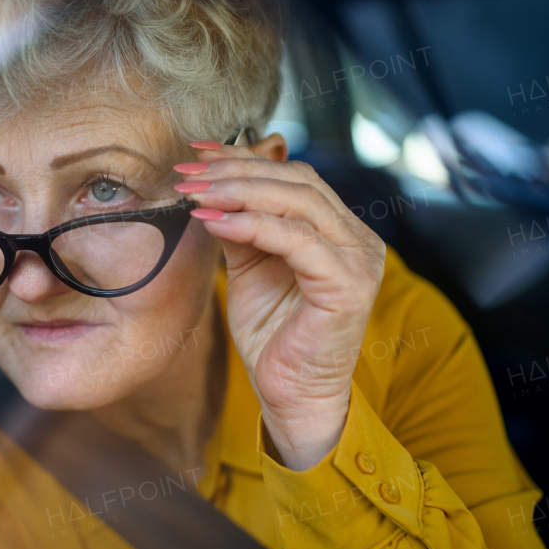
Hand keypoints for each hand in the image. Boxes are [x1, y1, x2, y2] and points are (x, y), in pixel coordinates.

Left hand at [175, 139, 385, 469]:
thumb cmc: (273, 335)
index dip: (245, 159)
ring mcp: (359, 261)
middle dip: (236, 170)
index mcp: (339, 230)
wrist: (290, 394)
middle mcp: (358, 240)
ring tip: (195, 192)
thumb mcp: (249, 267)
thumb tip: (206, 187)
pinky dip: (251, 225)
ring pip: (298, 202)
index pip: (293, 177)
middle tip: (188, 171)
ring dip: (239, 191)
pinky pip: (296, 240)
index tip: (197, 154)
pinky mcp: (348, 286)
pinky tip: (214, 221)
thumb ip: (237, 226)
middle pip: (296, 181)